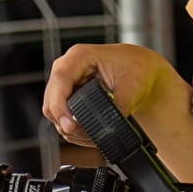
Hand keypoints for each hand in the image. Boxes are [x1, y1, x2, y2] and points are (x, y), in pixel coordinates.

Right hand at [40, 43, 182, 147]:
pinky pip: (60, 116)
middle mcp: (67, 67)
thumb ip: (118, 107)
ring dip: (68, 127)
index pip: (61, 80)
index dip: (61, 105)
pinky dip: (71, 128)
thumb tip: (106, 129)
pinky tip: (89, 132)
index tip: (70, 126)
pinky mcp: (67, 96)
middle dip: (64, 121)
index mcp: (80, 56)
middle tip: (84, 136)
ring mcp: (65, 82)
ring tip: (92, 134)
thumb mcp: (133, 87)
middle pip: (51, 99)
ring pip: (52, 111)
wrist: (141, 70)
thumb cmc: (137, 69)